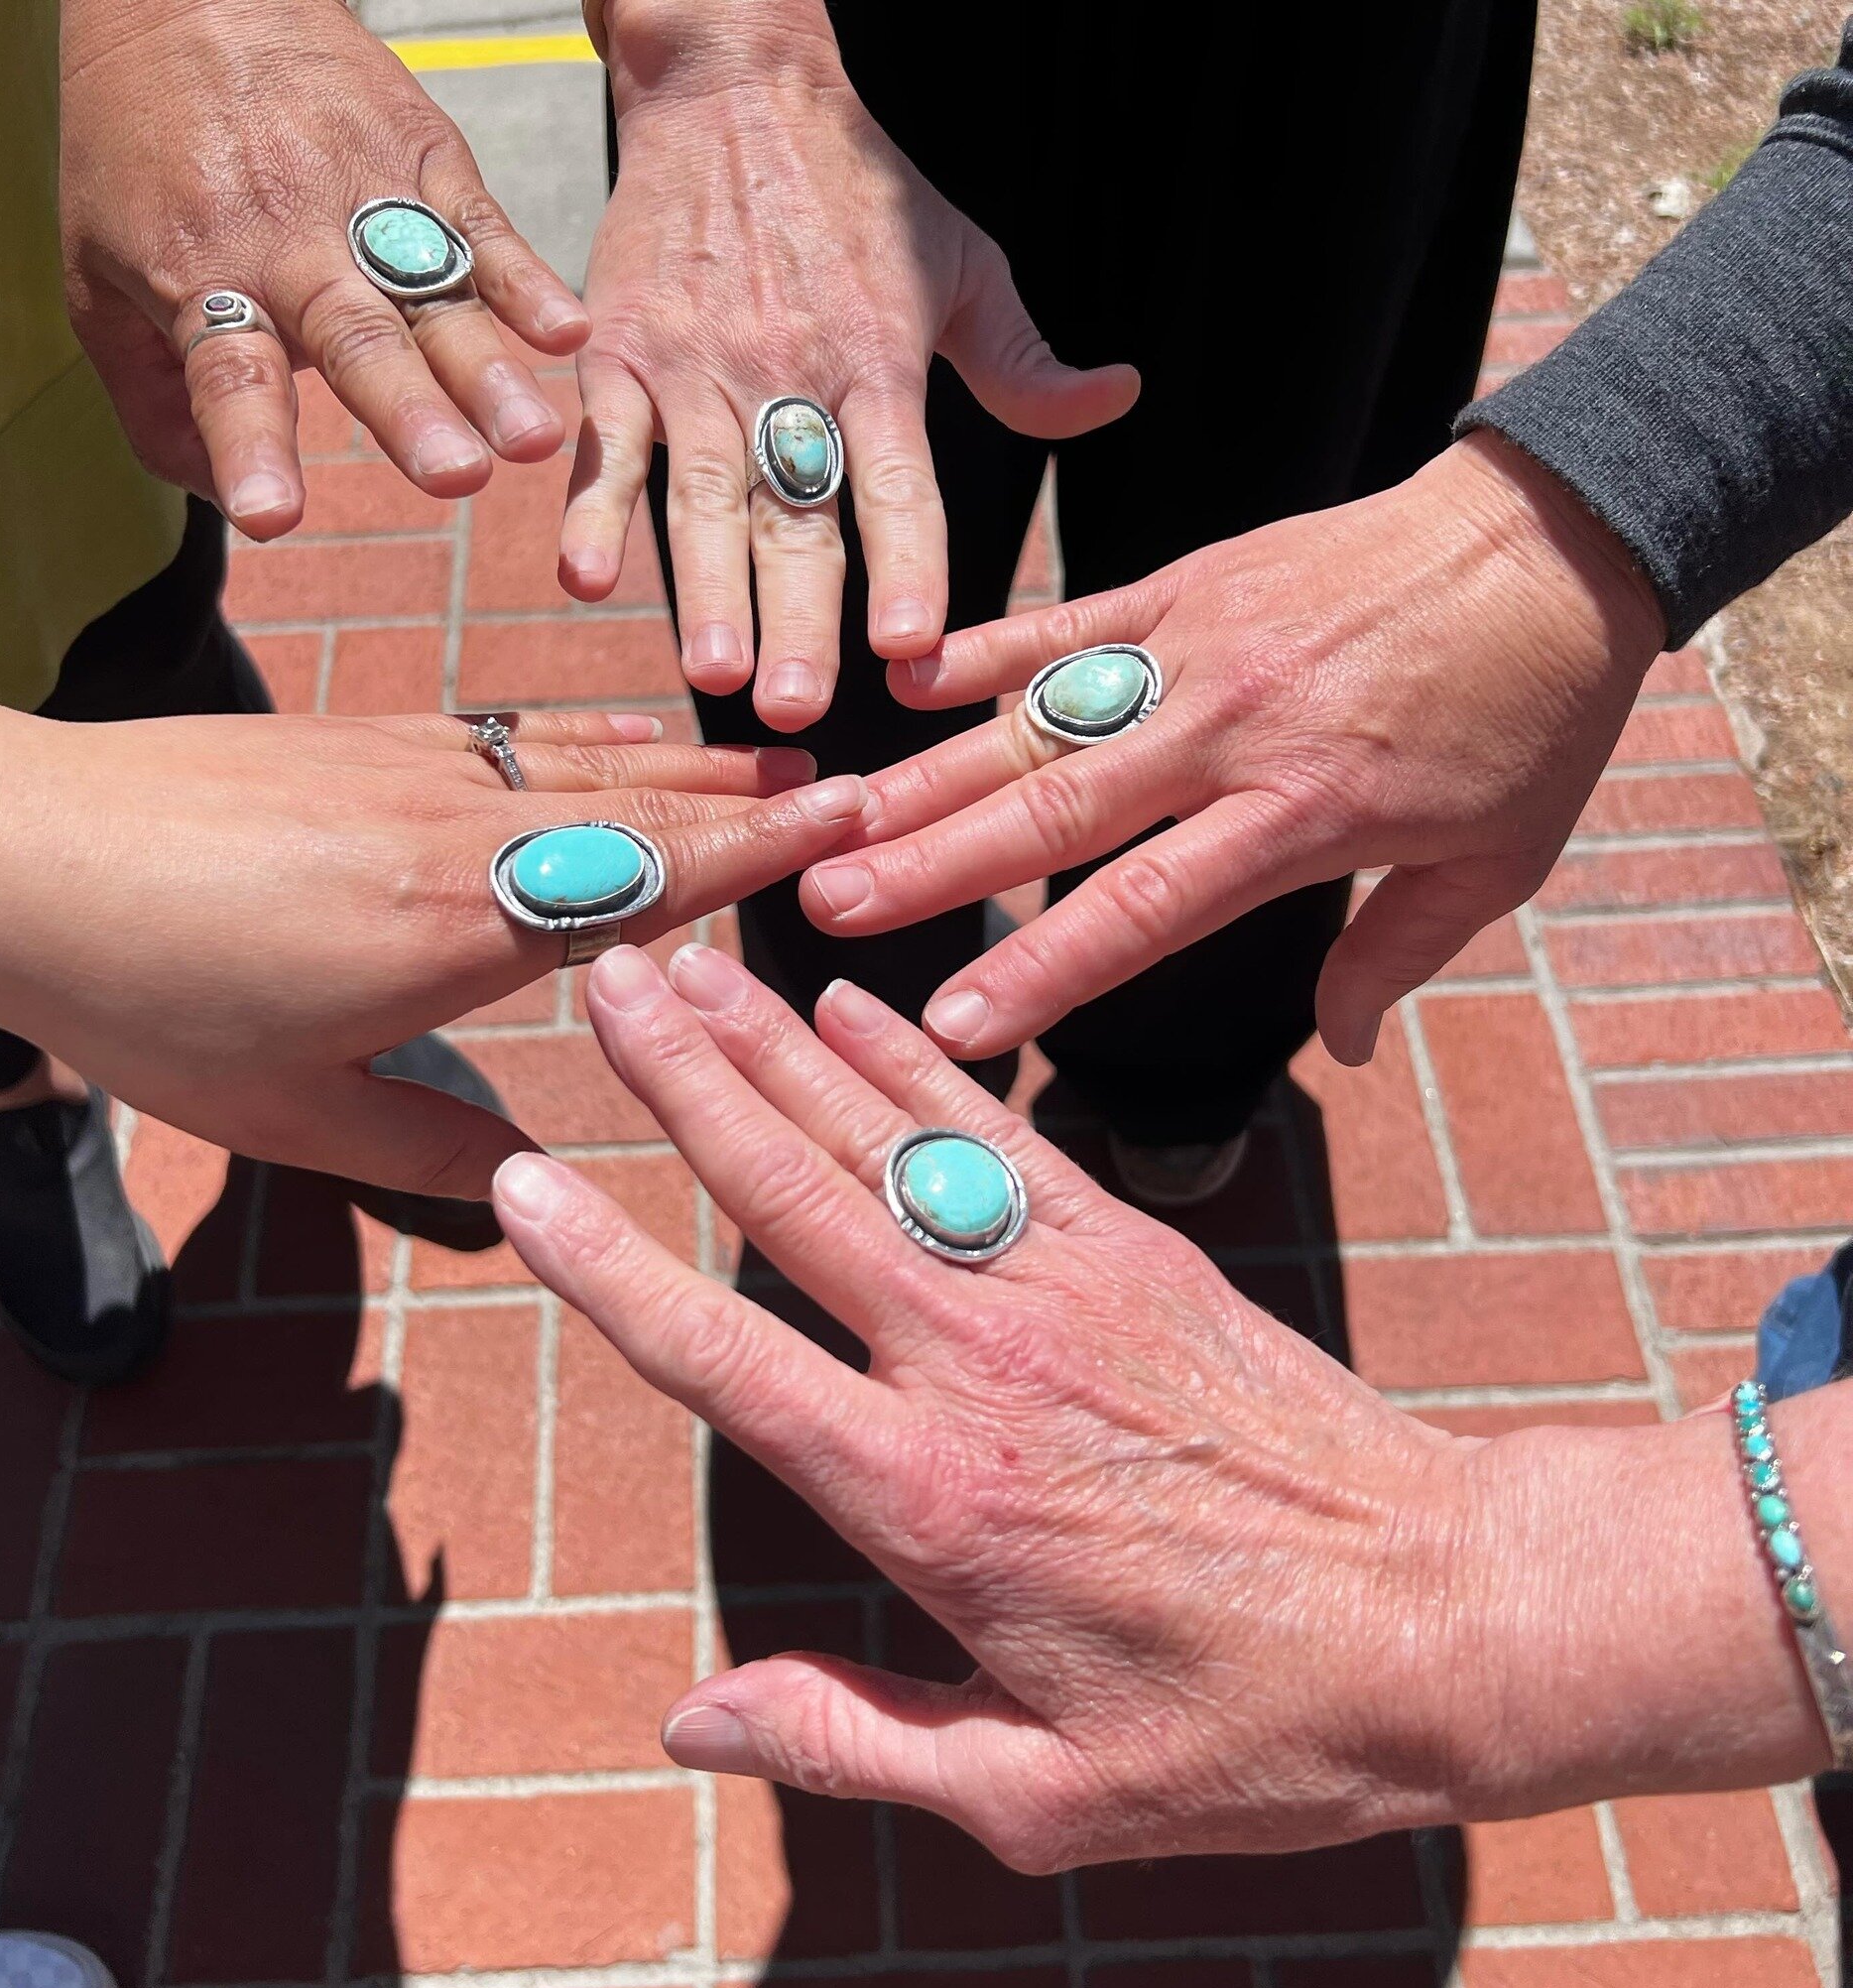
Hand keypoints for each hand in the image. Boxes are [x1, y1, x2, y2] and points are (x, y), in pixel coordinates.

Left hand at [0, 668, 867, 1195]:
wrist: (16, 853)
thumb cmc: (146, 995)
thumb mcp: (292, 1113)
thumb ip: (427, 1150)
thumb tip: (530, 1190)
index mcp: (462, 926)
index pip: (649, 875)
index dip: (755, 851)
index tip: (844, 823)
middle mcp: (461, 830)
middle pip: (641, 801)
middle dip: (753, 795)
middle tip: (851, 785)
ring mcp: (417, 767)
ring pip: (585, 756)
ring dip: (687, 756)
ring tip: (770, 755)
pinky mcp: (370, 736)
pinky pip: (513, 730)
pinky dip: (589, 730)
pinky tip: (626, 730)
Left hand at [61, 0, 587, 537]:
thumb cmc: (139, 144)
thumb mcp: (96, 271)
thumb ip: (148, 398)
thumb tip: (208, 493)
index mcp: (204, 277)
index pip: (228, 379)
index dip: (250, 447)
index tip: (271, 515)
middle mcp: (289, 247)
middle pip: (354, 341)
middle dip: (407, 414)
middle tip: (453, 477)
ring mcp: (365, 202)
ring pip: (432, 299)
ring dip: (486, 373)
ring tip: (531, 440)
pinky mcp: (425, 161)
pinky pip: (483, 229)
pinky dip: (530, 281)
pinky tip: (570, 334)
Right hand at [492, 946, 1833, 1865]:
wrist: (1451, 1618)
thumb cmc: (1250, 1728)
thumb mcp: (1042, 1796)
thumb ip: (852, 1740)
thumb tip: (687, 1723)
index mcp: (927, 1498)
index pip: (724, 1360)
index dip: (609, 1269)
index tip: (522, 1183)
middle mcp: (976, 1364)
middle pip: (791, 1194)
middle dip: (683, 1081)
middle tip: (601, 980)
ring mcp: (1060, 1288)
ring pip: (883, 1140)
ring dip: (776, 1044)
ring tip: (690, 962)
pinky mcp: (1136, 1250)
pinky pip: (1000, 1136)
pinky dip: (919, 1063)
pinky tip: (854, 1006)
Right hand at [561, 0, 1138, 729]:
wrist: (735, 83)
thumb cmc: (860, 189)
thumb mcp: (963, 262)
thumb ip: (1024, 357)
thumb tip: (1117, 397)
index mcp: (877, 362)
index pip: (900, 483)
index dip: (908, 564)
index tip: (911, 644)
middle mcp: (788, 374)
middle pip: (797, 514)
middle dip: (797, 615)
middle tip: (796, 705)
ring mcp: (698, 367)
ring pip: (703, 495)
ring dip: (704, 589)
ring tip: (710, 669)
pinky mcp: (621, 351)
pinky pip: (607, 443)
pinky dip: (591, 508)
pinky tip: (585, 579)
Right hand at [798, 432, 1667, 1062]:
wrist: (1555, 538)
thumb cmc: (1534, 712)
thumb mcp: (1497, 862)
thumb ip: (1393, 955)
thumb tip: (1335, 1052)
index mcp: (1304, 813)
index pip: (1146, 908)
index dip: (1045, 969)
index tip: (956, 1025)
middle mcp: (1232, 732)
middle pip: (1059, 811)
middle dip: (935, 865)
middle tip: (827, 904)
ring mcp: (1201, 649)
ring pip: (1042, 720)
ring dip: (931, 772)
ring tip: (834, 819)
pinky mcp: (1192, 584)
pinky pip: (1073, 622)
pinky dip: (990, 648)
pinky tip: (909, 679)